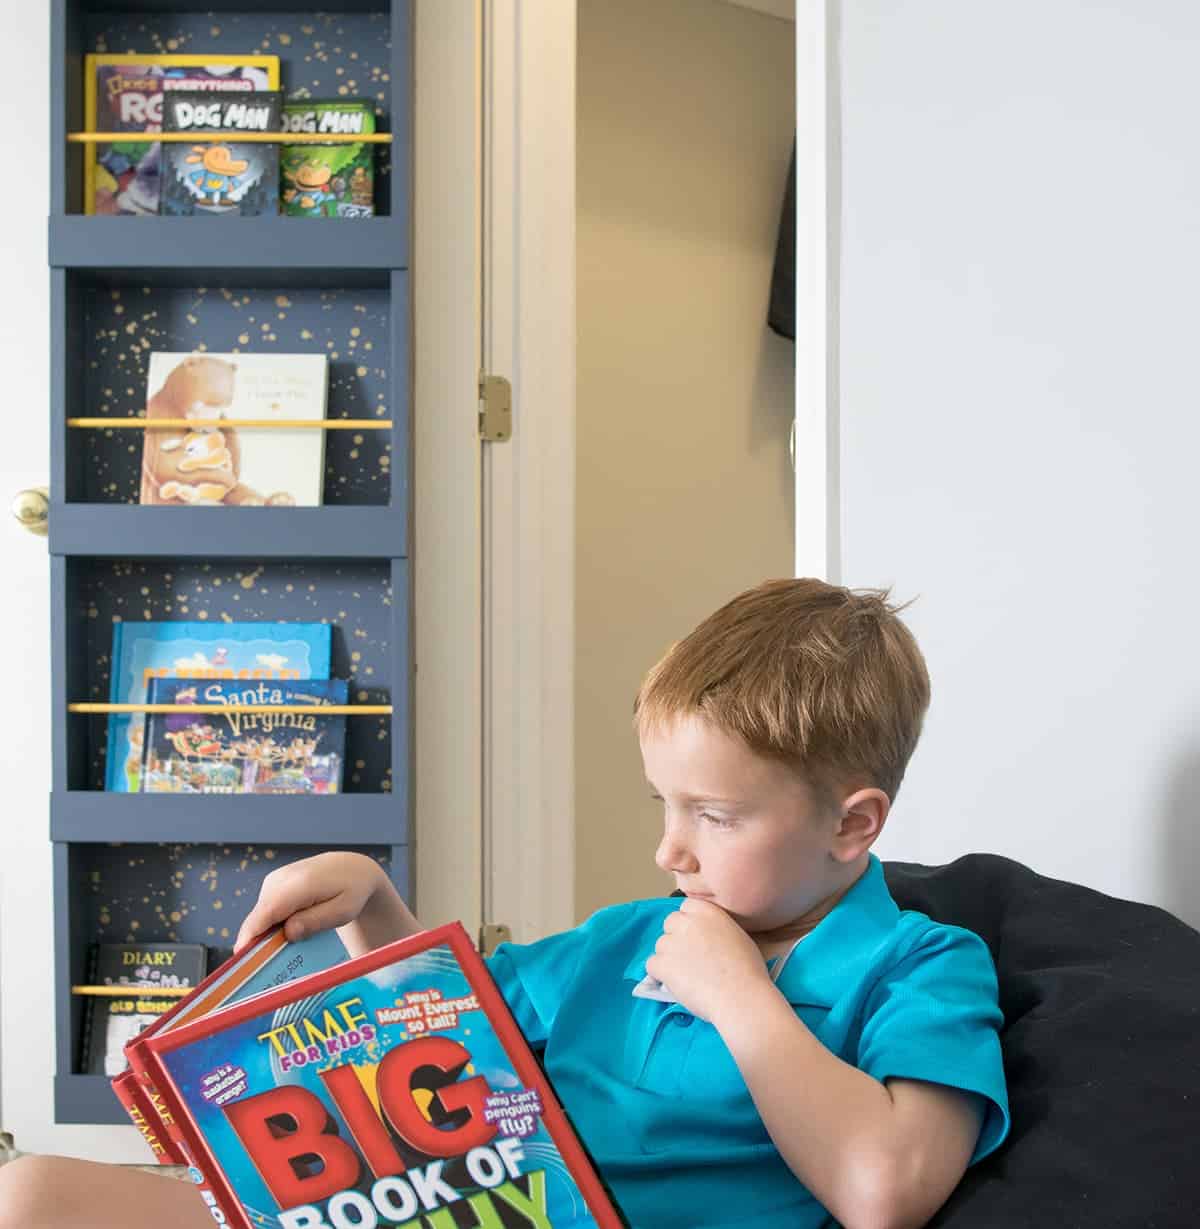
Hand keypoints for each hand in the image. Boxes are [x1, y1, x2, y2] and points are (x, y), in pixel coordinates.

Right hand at [234, 852, 406, 954]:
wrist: (351, 867)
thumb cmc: (351, 891)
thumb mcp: (343, 911)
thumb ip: (315, 922)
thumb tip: (288, 933)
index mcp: (300, 884)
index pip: (267, 912)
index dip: (251, 936)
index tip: (241, 960)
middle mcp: (281, 879)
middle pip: (258, 918)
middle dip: (257, 944)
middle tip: (264, 972)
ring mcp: (274, 880)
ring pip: (260, 917)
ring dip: (266, 936)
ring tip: (282, 955)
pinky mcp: (272, 885)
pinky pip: (265, 912)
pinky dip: (271, 927)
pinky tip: (288, 936)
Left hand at [644, 899, 773, 1026]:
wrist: (740, 996)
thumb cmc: (748, 970)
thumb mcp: (737, 936)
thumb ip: (717, 930)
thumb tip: (708, 939)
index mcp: (708, 911)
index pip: (687, 907)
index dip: (689, 923)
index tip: (696, 938)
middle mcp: (687, 922)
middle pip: (670, 922)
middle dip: (676, 937)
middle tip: (688, 956)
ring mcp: (673, 942)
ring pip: (660, 945)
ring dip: (668, 957)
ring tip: (685, 975)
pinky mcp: (662, 963)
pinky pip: (651, 965)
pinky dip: (660, 975)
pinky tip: (675, 984)